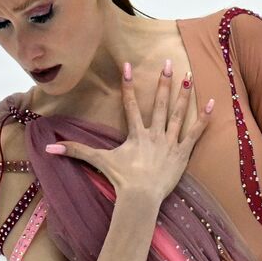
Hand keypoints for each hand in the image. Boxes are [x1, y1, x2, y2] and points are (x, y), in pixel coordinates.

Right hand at [44, 59, 215, 204]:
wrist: (141, 197)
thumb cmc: (121, 179)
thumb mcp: (99, 162)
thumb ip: (75, 151)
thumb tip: (48, 147)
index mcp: (136, 134)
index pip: (130, 105)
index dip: (128, 85)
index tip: (129, 66)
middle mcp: (154, 134)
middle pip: (158, 104)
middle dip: (163, 82)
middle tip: (168, 63)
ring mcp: (170, 142)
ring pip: (178, 114)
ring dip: (183, 95)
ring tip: (188, 77)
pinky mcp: (183, 153)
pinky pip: (195, 133)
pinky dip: (204, 119)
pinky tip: (213, 104)